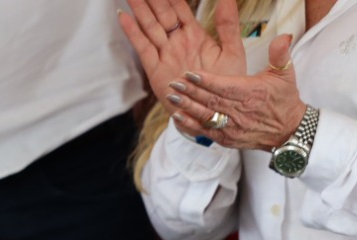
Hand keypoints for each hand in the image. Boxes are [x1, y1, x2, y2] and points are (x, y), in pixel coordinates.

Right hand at [118, 0, 246, 109]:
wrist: (214, 112)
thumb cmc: (225, 85)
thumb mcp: (232, 50)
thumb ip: (228, 24)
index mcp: (195, 35)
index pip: (179, 8)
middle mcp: (177, 42)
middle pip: (160, 13)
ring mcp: (165, 54)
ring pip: (149, 26)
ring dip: (140, 9)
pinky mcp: (155, 69)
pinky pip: (142, 47)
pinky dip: (132, 32)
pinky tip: (124, 18)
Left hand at [165, 35, 307, 150]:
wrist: (288, 130)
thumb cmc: (284, 99)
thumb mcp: (285, 74)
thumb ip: (280, 55)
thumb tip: (282, 37)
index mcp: (252, 93)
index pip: (225, 86)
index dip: (206, 80)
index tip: (190, 74)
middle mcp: (240, 111)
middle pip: (211, 100)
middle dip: (190, 91)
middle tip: (174, 83)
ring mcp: (232, 127)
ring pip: (205, 115)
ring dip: (187, 106)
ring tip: (171, 96)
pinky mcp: (227, 138)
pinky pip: (205, 131)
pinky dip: (190, 124)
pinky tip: (177, 116)